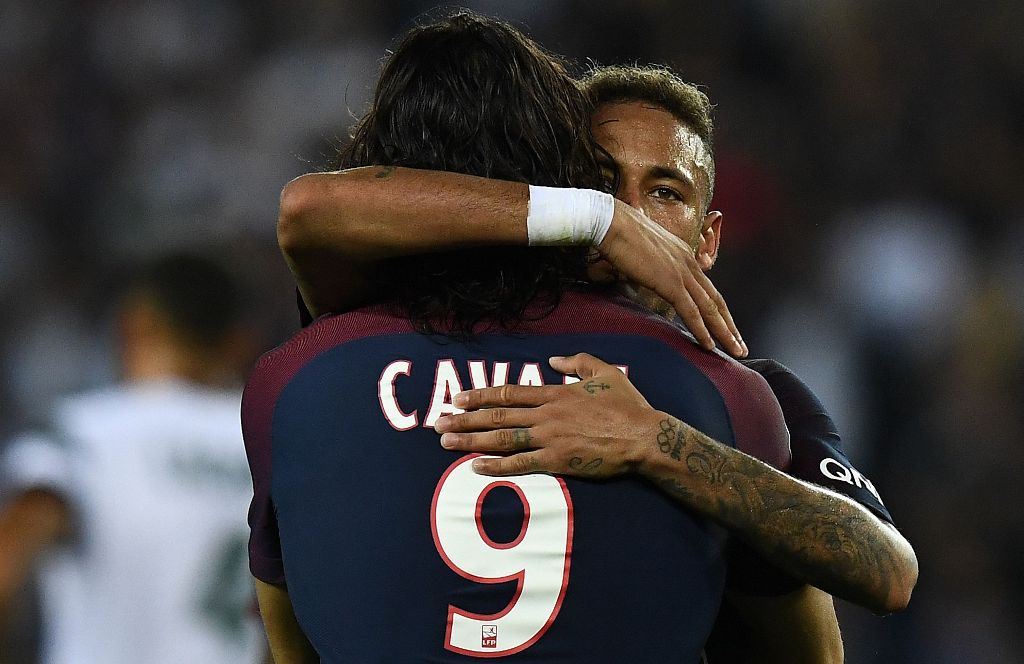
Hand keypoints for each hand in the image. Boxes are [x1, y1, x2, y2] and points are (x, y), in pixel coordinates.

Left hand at [434, 353, 664, 477]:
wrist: (643, 436)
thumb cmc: (628, 405)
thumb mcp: (605, 372)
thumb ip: (577, 361)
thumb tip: (553, 360)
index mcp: (555, 393)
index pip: (509, 393)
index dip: (481, 395)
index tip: (458, 398)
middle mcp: (546, 414)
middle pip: (497, 415)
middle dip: (464, 419)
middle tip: (438, 422)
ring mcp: (550, 438)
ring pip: (501, 438)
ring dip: (471, 440)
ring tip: (446, 441)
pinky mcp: (557, 461)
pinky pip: (520, 463)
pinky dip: (496, 464)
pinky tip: (475, 466)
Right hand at [596, 202, 746, 356]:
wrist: (611, 223)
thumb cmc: (619, 233)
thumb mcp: (642, 250)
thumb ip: (651, 265)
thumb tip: (646, 275)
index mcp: (683, 254)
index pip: (707, 288)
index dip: (718, 310)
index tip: (725, 326)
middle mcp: (688, 263)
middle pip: (716, 300)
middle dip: (730, 326)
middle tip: (740, 346)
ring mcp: (682, 273)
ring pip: (710, 309)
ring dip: (724, 333)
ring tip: (735, 351)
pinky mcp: (671, 283)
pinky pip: (691, 312)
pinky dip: (702, 330)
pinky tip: (709, 345)